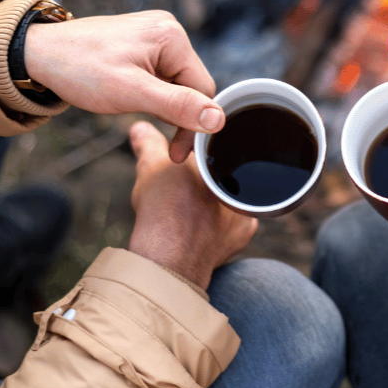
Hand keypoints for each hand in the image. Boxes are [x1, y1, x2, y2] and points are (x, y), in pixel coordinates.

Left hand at [24, 11, 222, 161]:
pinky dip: (151, 95)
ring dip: (162, 106)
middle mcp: (168, 30)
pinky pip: (160, 77)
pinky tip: (131, 101)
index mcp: (172, 36)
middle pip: (191, 86)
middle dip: (176, 114)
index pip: (203, 89)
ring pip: (176, 85)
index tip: (176, 153)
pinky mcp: (141, 45)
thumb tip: (218, 119)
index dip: (193, 124)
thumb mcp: (131, 93)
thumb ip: (177, 106)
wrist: (37, 54)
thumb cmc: (80, 70)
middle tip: (156, 138)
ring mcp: (155, 36)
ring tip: (133, 112)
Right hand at [127, 121, 256, 288]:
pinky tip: (199, 223)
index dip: (192, 149)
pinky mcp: (243, 236)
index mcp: (226, 161)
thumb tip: (140, 128)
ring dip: (211, 199)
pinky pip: (231, 223)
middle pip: (223, 172)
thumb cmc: (164, 209)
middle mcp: (244, 185)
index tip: (178, 156)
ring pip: (228, 198)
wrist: (171, 259)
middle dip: (203, 174)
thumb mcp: (151, 168)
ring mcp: (247, 212)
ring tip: (187, 203)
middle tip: (182, 182)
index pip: (214, 144)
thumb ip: (149, 144)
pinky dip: (215, 222)